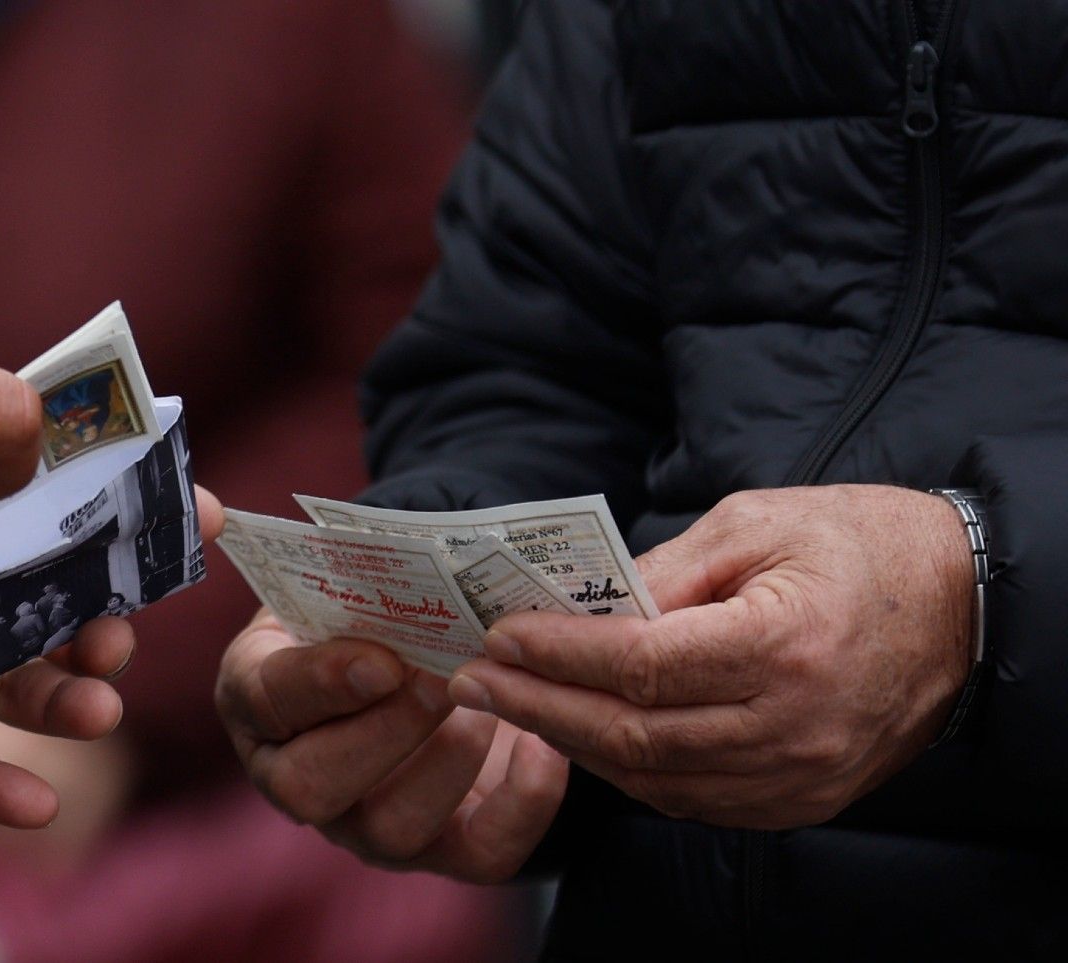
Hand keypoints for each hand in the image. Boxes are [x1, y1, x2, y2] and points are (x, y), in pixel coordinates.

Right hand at [215, 609, 567, 880]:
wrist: (420, 656)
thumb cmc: (368, 614)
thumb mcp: (341, 587)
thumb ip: (350, 581)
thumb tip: (399, 556)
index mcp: (260, 701)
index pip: (266, 702)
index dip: (321, 683)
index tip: (382, 660)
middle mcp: (299, 778)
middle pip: (312, 788)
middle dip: (384, 732)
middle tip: (440, 679)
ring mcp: (366, 825)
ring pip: (392, 829)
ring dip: (448, 762)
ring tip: (487, 705)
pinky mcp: (443, 849)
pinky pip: (480, 854)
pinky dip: (521, 804)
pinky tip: (542, 745)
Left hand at [448, 485, 974, 828]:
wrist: (962, 604)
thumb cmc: (855, 545)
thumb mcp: (755, 523)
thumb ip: (662, 571)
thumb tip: (576, 608)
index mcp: (784, 644)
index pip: (641, 666)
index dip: (559, 654)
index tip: (498, 635)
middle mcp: (792, 724)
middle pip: (634, 735)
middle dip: (539, 706)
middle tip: (474, 679)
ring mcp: (800, 774)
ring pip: (654, 779)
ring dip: (572, 744)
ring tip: (512, 704)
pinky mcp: (801, 799)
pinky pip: (691, 801)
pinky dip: (628, 770)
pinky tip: (584, 734)